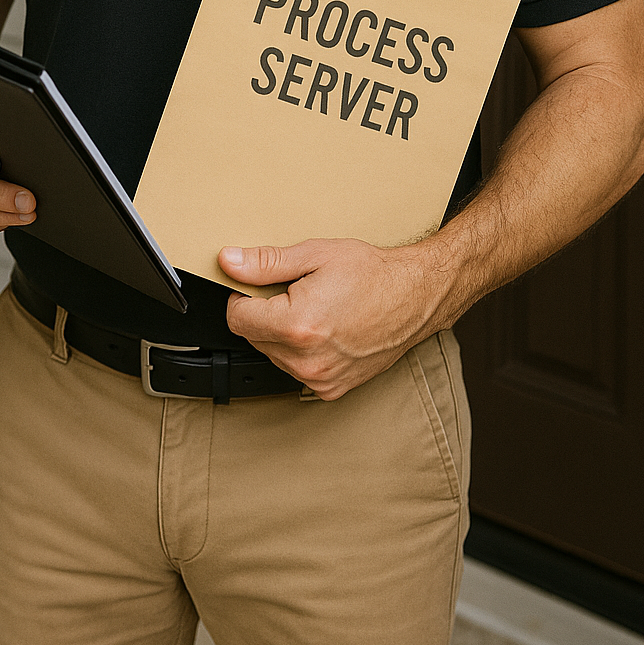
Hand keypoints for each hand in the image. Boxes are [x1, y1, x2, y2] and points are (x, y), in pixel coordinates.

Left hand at [219, 238, 443, 400]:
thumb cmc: (372, 274)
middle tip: (297, 293)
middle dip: (266, 314)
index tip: (259, 286)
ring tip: (315, 310)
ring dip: (281, 334)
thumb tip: (229, 262)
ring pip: (273, 355)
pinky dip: (300, 351)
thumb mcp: (315, 255)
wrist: (415, 297)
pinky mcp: (330, 389)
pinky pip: (295, 369)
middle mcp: (306, 360)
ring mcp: (319, 379)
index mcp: (297, 325)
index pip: (237, 318)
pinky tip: (324, 330)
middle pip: (254, 337)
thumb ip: (266, 263)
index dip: (243, 297)